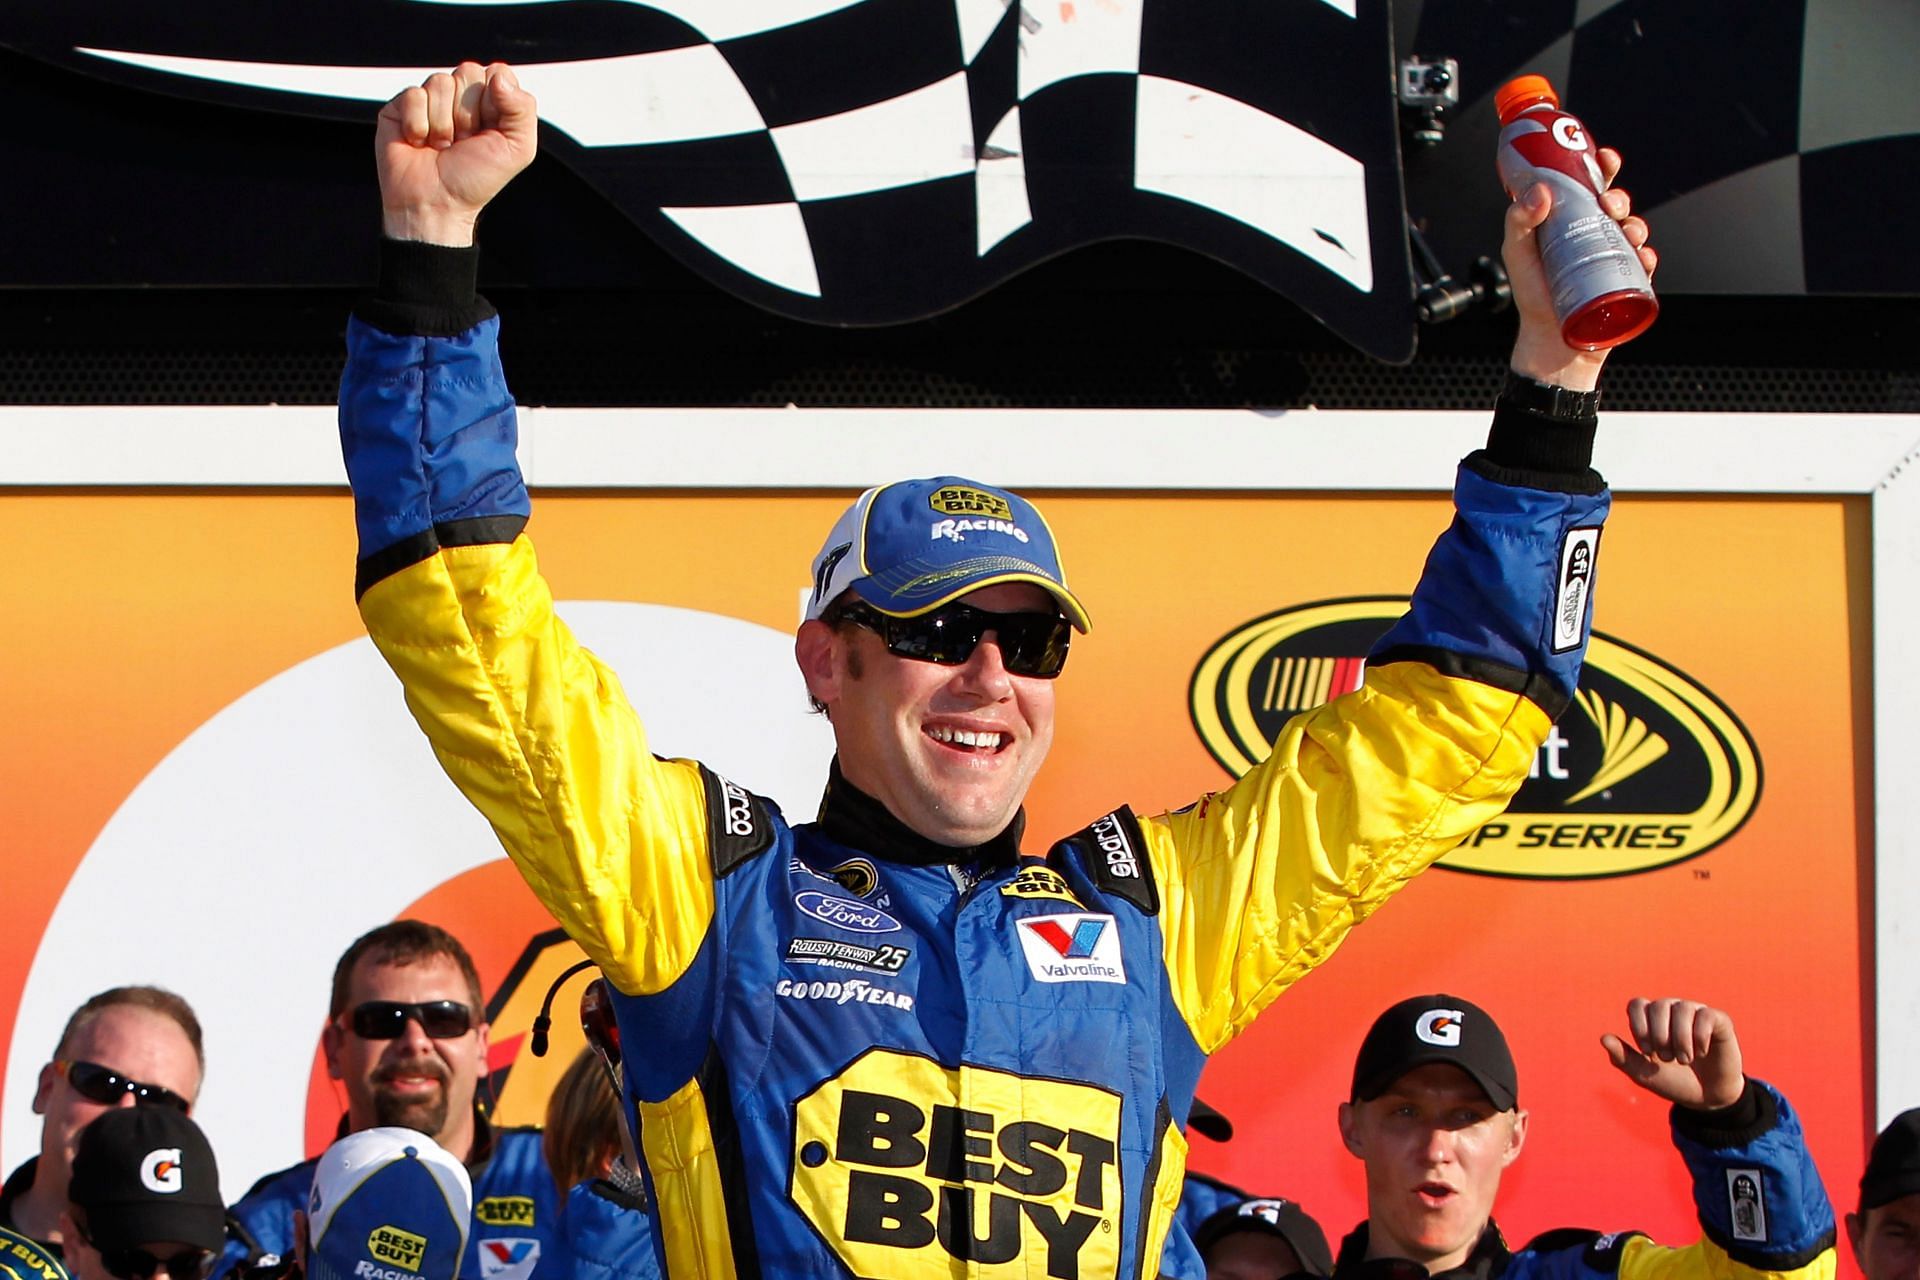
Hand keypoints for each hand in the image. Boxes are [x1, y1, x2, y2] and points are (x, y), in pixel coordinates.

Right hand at [376, 61, 537, 245]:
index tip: (488, 133)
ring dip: (443, 125)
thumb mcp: (518, 149)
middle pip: (468, 72)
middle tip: (463, 142)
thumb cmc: (475, 180)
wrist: (435, 204)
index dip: (494, 103)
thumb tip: (500, 77)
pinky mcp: (402, 104)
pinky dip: (418, 126)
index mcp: (492, 102)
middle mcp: (461, 95)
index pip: (497, 73)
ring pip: (440, 82)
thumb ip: (522, 109)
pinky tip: (419, 143)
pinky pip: (413, 95)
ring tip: (442, 146)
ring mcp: (431, 98)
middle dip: (468, 115)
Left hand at [1504, 148, 1657, 391]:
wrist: (1550, 342)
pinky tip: (1640, 257)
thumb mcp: (1517, 254)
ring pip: (1635, 229)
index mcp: (1570, 221)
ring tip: (1625, 233)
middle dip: (1619, 197)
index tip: (1605, 158)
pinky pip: (1646, 263)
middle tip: (1608, 204)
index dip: (1602, 167)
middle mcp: (1594, 235)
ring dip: (1636, 224)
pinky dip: (1647, 256)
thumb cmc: (1533, 295)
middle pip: (1617, 205)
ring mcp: (1613, 258)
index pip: (1590, 186)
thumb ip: (1518, 221)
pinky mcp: (1627, 282)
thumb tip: (1540, 191)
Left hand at [1600, 996, 1744, 1109]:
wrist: (1706, 1098)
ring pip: (1682, 1009)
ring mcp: (1695, 1013)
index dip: (1639, 1026)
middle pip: (1658, 1005)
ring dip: (1680, 1039)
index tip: (1646, 1051)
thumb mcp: (1644, 1074)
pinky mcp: (1718, 1020)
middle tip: (1666, 1059)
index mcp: (1651, 1019)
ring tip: (1683, 1059)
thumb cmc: (1672, 1081)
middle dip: (1660, 1036)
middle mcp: (1672, 1010)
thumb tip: (1604, 1038)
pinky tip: (1700, 1052)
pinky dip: (1700, 1037)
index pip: (1637, 1005)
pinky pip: (1706, 1016)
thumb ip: (1623, 1058)